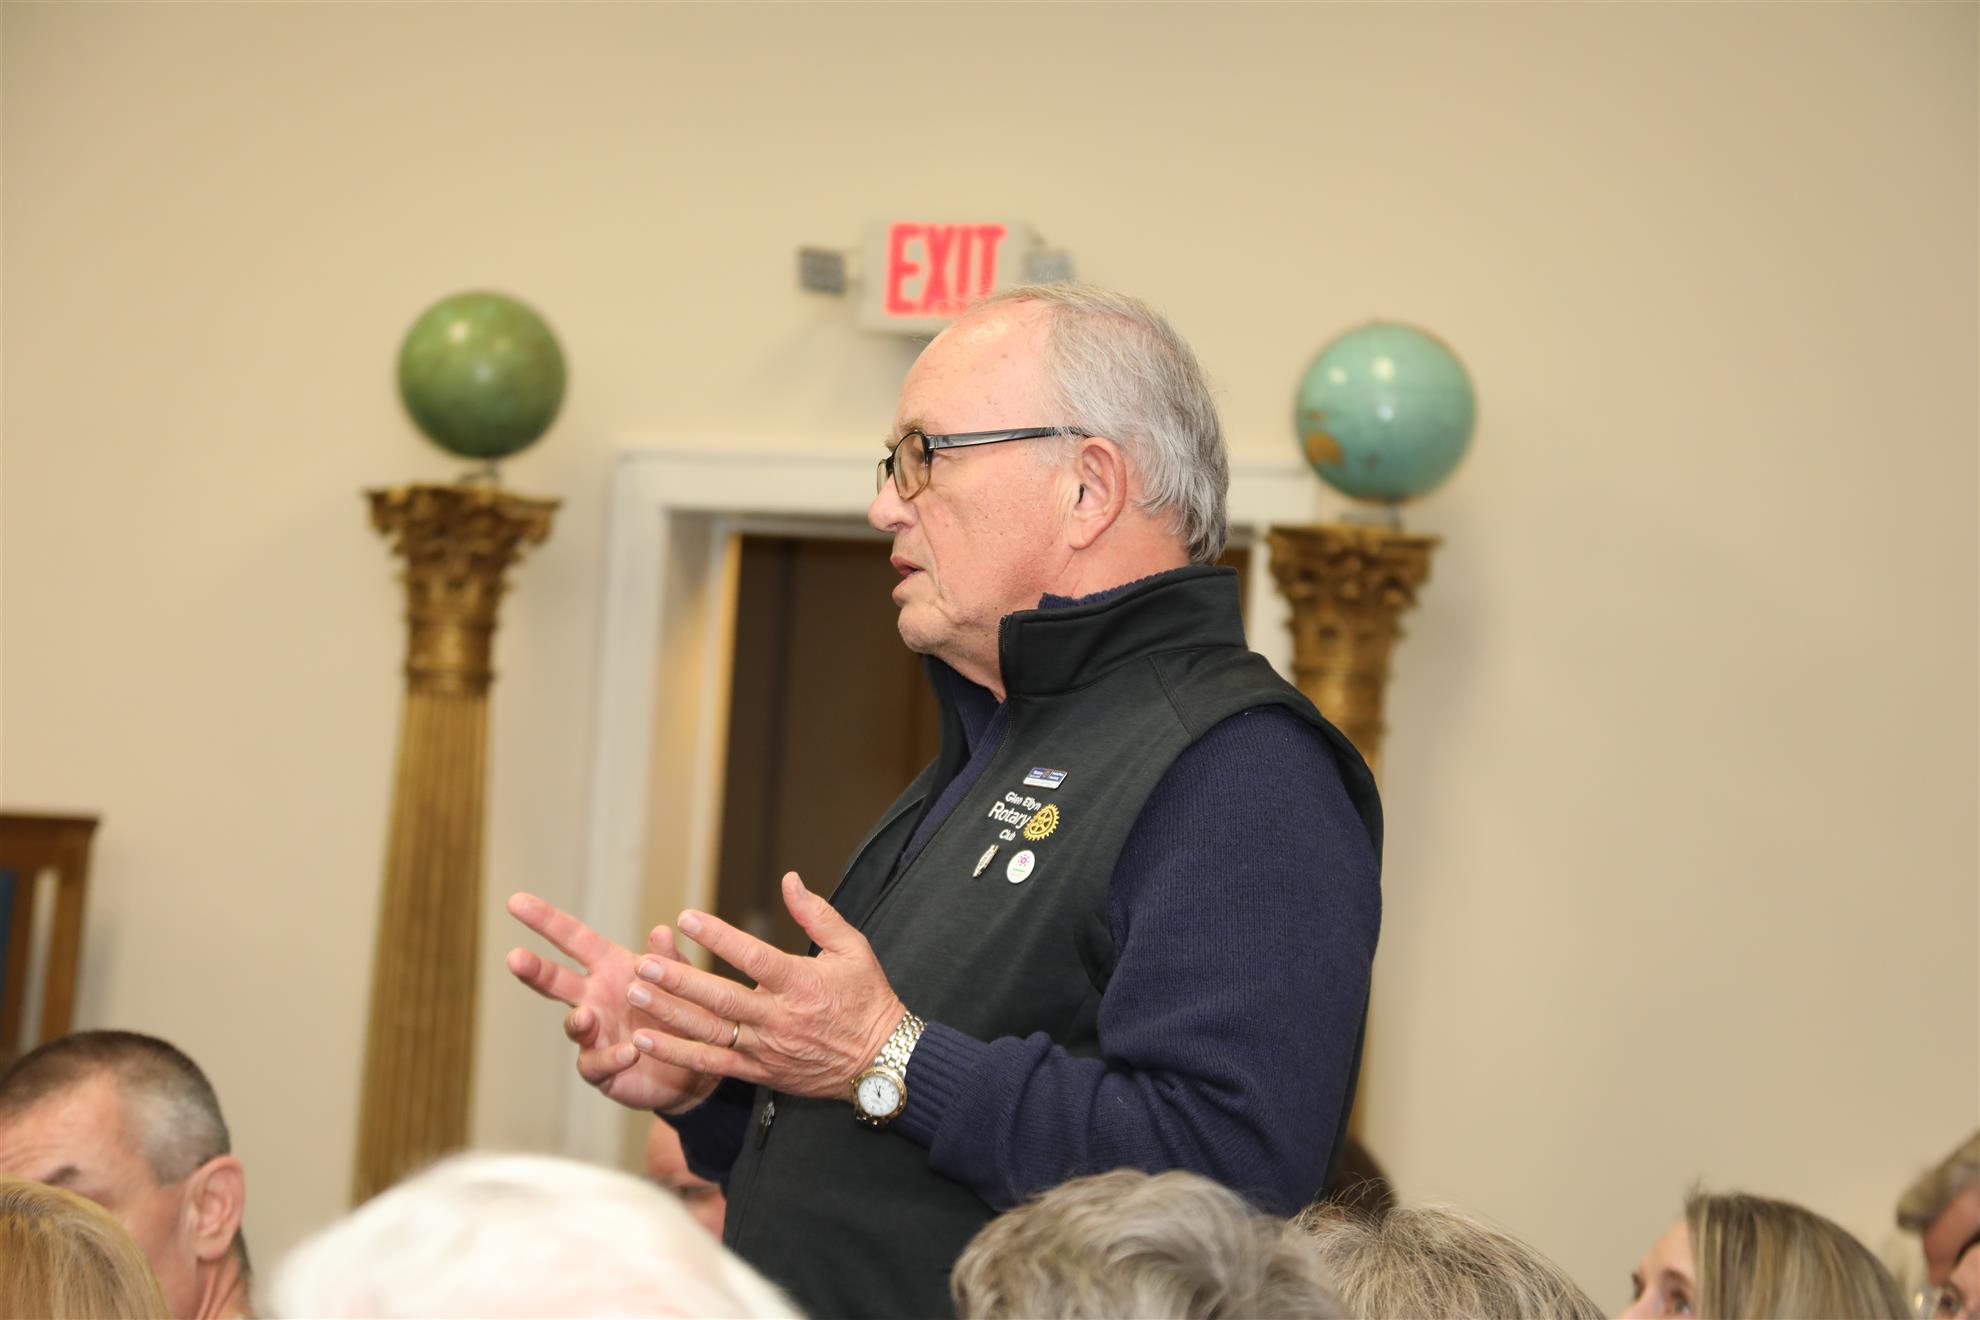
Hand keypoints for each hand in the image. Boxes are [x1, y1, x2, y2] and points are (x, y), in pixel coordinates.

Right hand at [505, 893, 720, 1114]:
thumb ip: (670, 961)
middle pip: (556, 980)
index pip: (573, 939)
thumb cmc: (682, 1010)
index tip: (515, 901)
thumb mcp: (682, 980)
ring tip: (586, 1017)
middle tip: (514, 958)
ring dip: (578, 1021)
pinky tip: (629, 1052)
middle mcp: (594, 998)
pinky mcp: (603, 1069)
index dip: (546, 920)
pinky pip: (599, 1063)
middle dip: (534, 969)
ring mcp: (595, 1035)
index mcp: (609, 968)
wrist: (694, 1063)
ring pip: (574, 1025)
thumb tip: (661, 932)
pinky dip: (612, 1058)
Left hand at [627, 871, 905, 1101]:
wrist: (882, 1063)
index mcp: (802, 983)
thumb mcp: (853, 950)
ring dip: (669, 1013)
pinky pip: (711, 1062)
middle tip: (644, 963)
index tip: (686, 917)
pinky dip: (677, 1052)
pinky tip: (646, 1038)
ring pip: (709, 1031)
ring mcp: (766, 1048)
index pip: (753, 957)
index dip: (718, 937)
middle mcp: (780, 1018)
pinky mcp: (759, 1071)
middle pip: (721, 998)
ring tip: (635, 994)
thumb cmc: (869, 999)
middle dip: (679, 980)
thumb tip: (789, 879)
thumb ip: (818, 915)